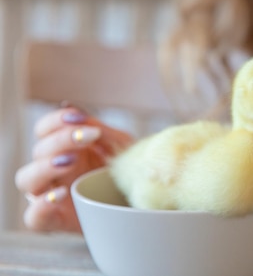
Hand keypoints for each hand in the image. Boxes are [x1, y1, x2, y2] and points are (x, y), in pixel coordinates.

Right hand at [15, 107, 133, 231]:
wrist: (140, 207)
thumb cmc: (127, 174)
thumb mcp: (121, 148)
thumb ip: (102, 132)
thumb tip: (82, 117)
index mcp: (66, 149)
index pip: (45, 129)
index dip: (56, 121)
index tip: (78, 117)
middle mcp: (53, 170)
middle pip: (38, 150)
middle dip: (60, 140)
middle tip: (86, 137)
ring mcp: (52, 195)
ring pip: (26, 179)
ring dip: (45, 166)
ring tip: (70, 161)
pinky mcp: (56, 221)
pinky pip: (33, 217)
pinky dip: (41, 206)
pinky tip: (61, 194)